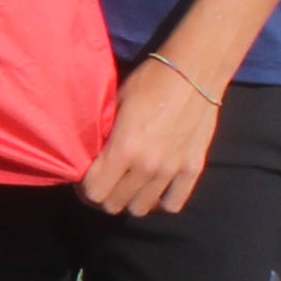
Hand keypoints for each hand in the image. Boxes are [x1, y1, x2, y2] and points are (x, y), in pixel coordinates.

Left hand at [80, 52, 221, 216]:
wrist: (195, 71)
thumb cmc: (151, 80)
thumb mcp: (116, 102)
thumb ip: (104, 135)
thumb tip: (91, 156)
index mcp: (124, 147)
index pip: (94, 191)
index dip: (84, 189)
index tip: (86, 179)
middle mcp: (147, 165)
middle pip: (114, 205)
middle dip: (104, 196)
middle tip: (105, 182)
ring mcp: (172, 170)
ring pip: (141, 209)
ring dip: (130, 200)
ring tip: (129, 185)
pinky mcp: (193, 169)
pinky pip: (173, 204)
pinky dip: (161, 201)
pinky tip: (155, 188)